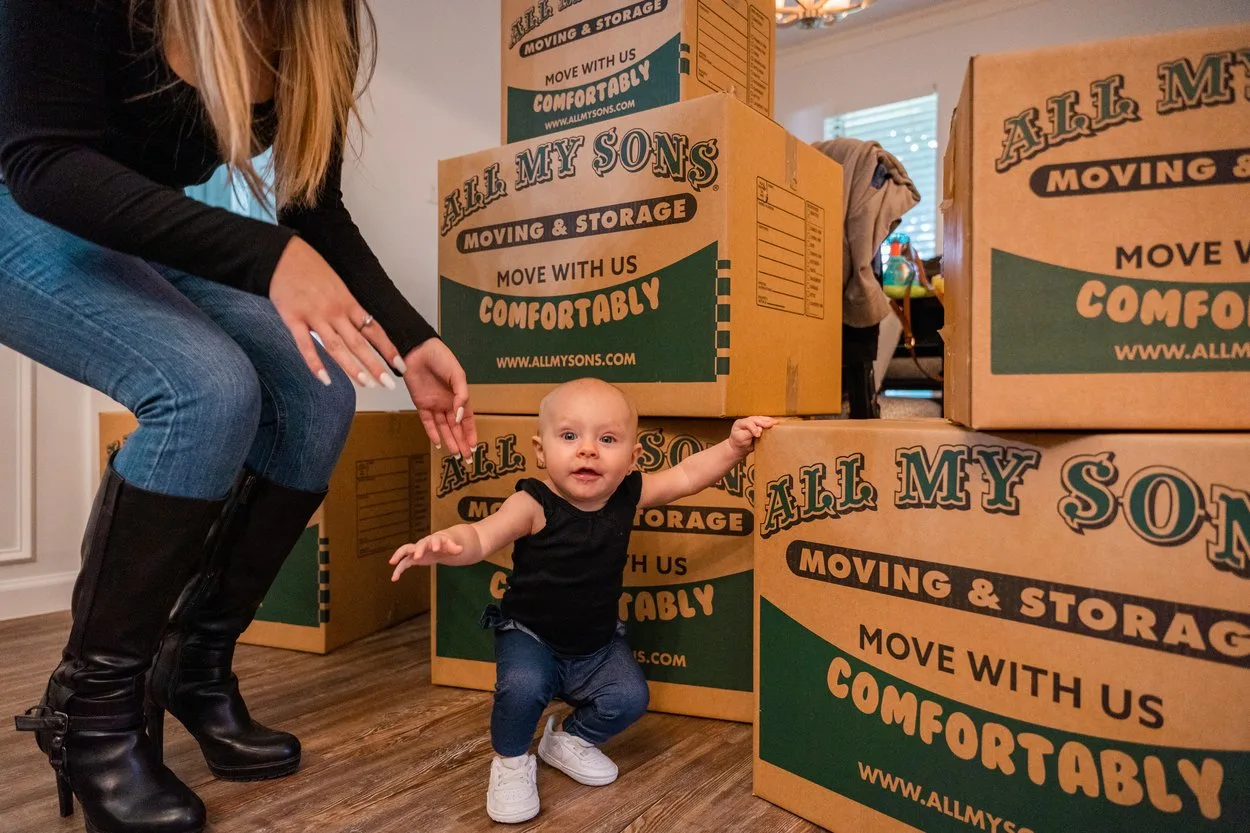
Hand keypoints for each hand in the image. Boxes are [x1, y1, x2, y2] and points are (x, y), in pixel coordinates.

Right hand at [269, 237, 401, 389]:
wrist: (283, 255)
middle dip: (376, 365)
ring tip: (366, 384)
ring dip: (352, 368)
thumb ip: (348, 307)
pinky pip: (306, 345)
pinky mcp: (294, 319)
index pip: (374, 330)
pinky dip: (315, 364)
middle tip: (388, 383)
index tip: (400, 365)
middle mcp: (335, 312)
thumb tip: (363, 325)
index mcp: (348, 303)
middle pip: (359, 343)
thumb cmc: (311, 268)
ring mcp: (315, 316)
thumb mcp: (338, 285)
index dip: (388, 349)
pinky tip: (324, 379)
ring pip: (337, 347)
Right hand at [389, 532, 462, 580]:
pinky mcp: (413, 559)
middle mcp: (424, 544)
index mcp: (435, 540)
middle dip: (418, 550)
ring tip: (392, 562)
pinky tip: (394, 578)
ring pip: (406, 550)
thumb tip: (460, 549)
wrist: (441, 544)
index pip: (435, 540)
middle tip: (417, 556)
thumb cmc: (446, 544)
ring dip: (399, 555)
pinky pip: (404, 563)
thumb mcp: (452, 546)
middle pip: (419, 544)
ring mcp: (417, 551)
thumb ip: (454, 547)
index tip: (436, 548)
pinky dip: (399, 570)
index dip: (435, 543)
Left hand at [402, 338, 477, 456]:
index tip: (475, 446)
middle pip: (456, 427)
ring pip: (443, 427)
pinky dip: (432, 432)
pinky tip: (438, 443)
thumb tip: (460, 416)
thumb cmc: (441, 358)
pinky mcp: (420, 403)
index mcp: (459, 396)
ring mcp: (434, 404)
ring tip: (455, 455)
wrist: (418, 350)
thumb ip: (461, 395)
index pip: (468, 419)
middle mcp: (448, 403)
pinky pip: (427, 421)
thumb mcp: (458, 375)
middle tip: (467, 458)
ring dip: (449, 441)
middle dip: (462, 442)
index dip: (471, 433)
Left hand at [728, 416, 777, 454]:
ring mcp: (752, 421)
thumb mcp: (741, 439)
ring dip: (768, 420)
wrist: (739, 447)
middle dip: (764, 422)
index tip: (758, 435)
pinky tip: (774, 423)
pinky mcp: (757, 424)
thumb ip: (749, 433)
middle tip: (772, 425)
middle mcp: (746, 420)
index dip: (754, 428)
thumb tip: (760, 429)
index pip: (748, 423)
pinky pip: (763, 421)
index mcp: (740, 423)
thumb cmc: (739, 443)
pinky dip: (769, 422)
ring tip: (776, 422)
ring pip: (760, 418)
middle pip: (756, 419)